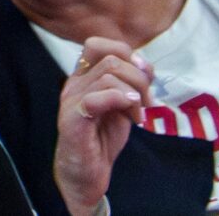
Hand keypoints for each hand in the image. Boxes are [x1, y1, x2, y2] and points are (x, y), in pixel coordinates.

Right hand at [53, 36, 150, 215]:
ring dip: (134, 94)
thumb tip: (146, 67)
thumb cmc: (101, 139)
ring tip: (139, 115)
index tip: (144, 75)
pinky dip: (121, 101)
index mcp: (83, 77)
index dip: (125, 52)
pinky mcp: (72, 120)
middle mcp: (74, 83)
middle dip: (138, 77)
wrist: (85, 175)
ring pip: (108, 75)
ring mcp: (71, 100)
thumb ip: (129, 85)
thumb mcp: (121, 106)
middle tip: (147, 101)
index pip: (98, 44)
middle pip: (110, 58)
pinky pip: (96, 98)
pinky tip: (133, 117)